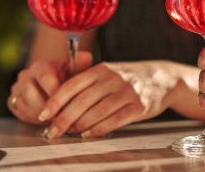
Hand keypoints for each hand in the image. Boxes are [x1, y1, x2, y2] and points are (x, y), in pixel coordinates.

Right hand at [8, 51, 92, 124]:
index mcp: (40, 66)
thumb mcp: (75, 69)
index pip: (45, 78)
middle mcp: (26, 75)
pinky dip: (31, 118)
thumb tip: (87, 57)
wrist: (52, 82)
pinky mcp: (13, 101)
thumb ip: (81, 63)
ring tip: (54, 121)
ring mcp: (17, 88)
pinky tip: (44, 122)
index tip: (67, 104)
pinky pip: (19, 111)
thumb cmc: (65, 77)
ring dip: (39, 115)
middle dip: (46, 107)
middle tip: (60, 117)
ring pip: (24, 103)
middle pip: (30, 93)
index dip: (56, 93)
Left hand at [38, 61, 177, 137]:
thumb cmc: (127, 78)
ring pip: (97, 111)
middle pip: (82, 100)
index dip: (55, 100)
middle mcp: (111, 78)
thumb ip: (88, 84)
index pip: (72, 85)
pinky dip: (99, 129)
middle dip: (63, 118)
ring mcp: (126, 92)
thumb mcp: (107, 73)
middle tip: (52, 131)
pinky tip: (88, 135)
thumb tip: (61, 105)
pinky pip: (114, 120)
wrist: (161, 77)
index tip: (42, 114)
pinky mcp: (138, 106)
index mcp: (100, 69)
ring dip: (79, 125)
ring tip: (68, 134)